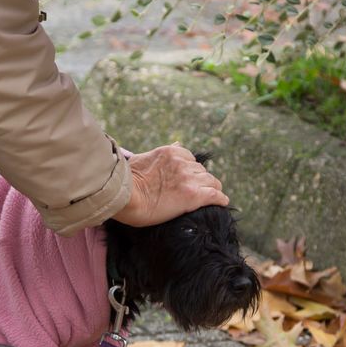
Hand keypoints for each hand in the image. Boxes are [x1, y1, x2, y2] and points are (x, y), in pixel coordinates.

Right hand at [111, 144, 228, 226]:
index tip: (189, 180)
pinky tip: (222, 203)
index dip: (191, 172)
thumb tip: (178, 143)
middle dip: (200, 180)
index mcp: (171, 152)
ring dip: (210, 189)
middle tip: (197, 192)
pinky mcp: (193, 195)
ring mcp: (189, 179)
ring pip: (211, 182)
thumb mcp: (143, 158)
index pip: (191, 160)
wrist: (124, 196)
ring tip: (211, 198)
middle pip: (202, 171)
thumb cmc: (126, 181)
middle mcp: (182, 163)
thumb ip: (162, 152)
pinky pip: (215, 195)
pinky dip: (220, 199)